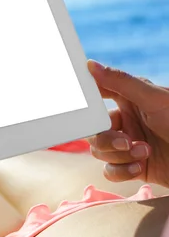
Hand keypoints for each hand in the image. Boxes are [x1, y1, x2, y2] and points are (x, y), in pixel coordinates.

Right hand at [87, 60, 168, 187]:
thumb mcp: (153, 97)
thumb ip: (120, 81)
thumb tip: (91, 64)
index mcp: (128, 98)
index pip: (98, 94)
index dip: (87, 100)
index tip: (83, 108)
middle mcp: (126, 120)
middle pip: (94, 129)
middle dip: (106, 138)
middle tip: (124, 141)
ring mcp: (128, 144)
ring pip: (100, 151)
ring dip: (118, 155)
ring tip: (143, 153)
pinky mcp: (134, 167)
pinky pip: (111, 171)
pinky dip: (121, 171)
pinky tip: (139, 168)